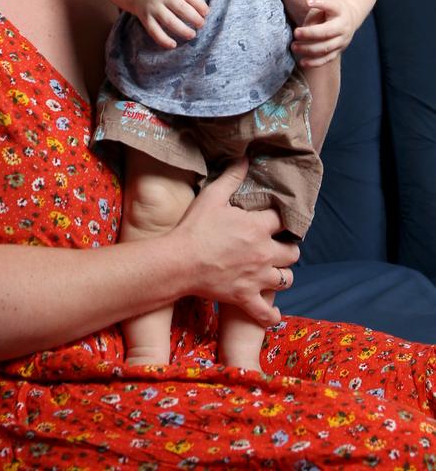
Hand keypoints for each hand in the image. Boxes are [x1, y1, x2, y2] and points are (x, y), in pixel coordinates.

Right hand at [132, 0, 208, 48]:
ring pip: (169, 20)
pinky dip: (164, 40)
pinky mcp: (146, 19)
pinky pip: (154, 31)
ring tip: (192, 35)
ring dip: (182, 30)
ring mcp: (152, 7)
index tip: (206, 13)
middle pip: (180, 7)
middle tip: (201, 24)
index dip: (199, 4)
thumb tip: (204, 12)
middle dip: (193, 17)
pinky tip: (173, 45)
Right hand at [172, 159, 298, 326]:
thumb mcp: (212, 196)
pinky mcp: (246, 297)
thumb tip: (246, 157)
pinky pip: (266, 312)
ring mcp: (257, 278)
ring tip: (275, 270)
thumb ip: (232, 176)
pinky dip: (271, 314)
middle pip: (293, 252)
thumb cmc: (194, 227)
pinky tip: (272, 310)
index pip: (283, 219)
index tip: (275, 218)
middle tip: (278, 245)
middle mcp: (264, 253)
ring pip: (287, 279)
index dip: (281, 217)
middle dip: (288, 248)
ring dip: (283, 274)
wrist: (179, 261)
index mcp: (257, 227)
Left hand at [291, 0, 357, 66]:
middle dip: (310, 34)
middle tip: (295, 33)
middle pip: (327, 32)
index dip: (320, 3)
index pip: (331, 6)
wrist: (348, 19)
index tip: (308, 1)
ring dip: (308, 49)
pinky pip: (326, 59)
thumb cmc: (329, 11)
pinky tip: (302, 62)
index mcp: (340, 11)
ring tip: (294, 47)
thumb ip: (315, 14)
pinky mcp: (338, 51)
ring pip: (326, 48)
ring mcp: (342, 41)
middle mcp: (343, 27)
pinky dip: (314, 62)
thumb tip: (304, 28)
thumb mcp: (324, 6)